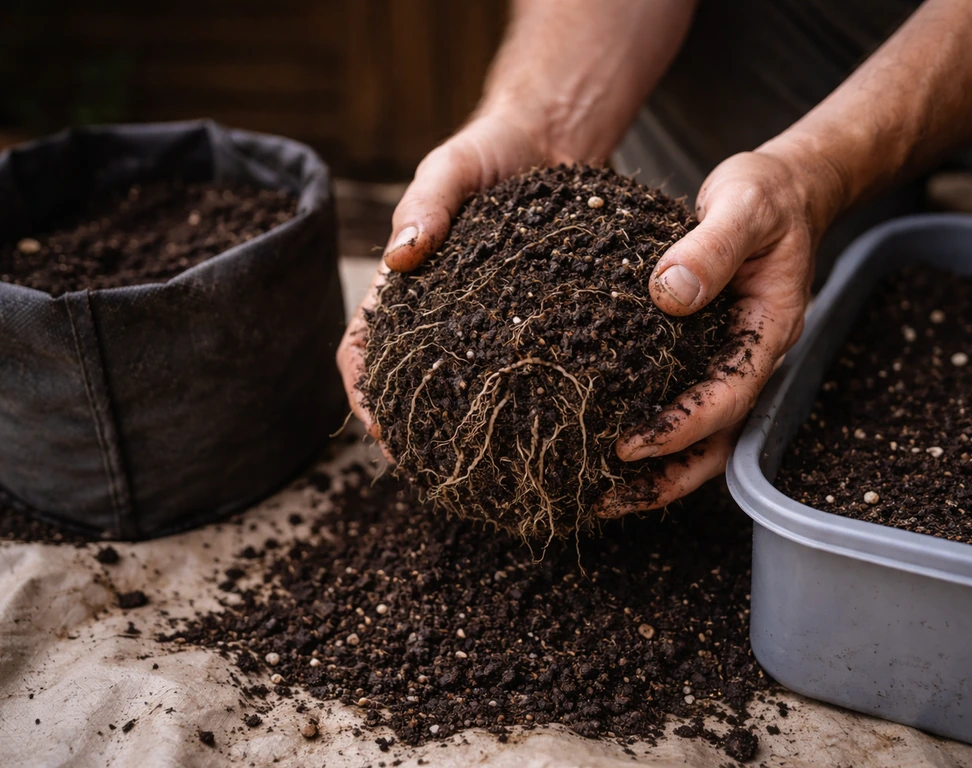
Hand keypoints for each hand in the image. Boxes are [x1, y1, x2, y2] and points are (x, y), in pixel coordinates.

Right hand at [338, 109, 573, 441]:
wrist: (548, 138)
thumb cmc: (488, 151)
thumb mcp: (451, 170)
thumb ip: (426, 205)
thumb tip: (397, 255)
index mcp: (403, 285)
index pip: (362, 350)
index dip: (362, 395)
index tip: (384, 434)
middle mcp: (436, 311)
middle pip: (406, 384)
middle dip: (412, 429)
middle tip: (440, 470)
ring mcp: (480, 319)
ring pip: (457, 385)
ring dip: (459, 426)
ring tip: (487, 466)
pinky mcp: (524, 317)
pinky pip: (510, 364)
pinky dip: (512, 398)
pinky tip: (538, 423)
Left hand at [596, 144, 845, 516]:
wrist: (783, 188)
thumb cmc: (769, 194)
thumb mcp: (743, 206)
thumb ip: (711, 247)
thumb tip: (668, 294)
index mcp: (768, 331)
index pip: (728, 398)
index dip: (680, 427)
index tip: (628, 445)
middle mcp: (750, 356)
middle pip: (717, 440)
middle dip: (665, 477)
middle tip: (604, 499)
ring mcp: (729, 357)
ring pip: (700, 434)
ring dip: (656, 469)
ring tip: (599, 493)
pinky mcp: (704, 350)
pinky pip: (679, 401)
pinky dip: (649, 429)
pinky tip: (603, 440)